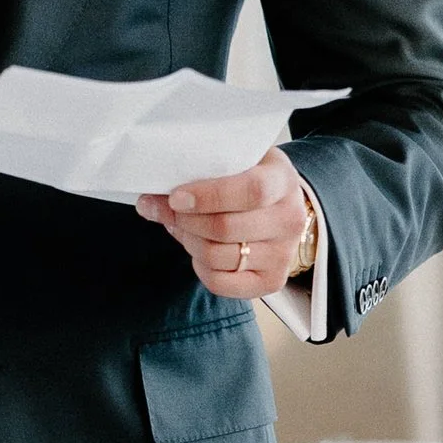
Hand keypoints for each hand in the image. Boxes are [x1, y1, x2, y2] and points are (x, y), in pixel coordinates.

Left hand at [138, 151, 315, 302]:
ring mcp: (283, 255)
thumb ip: (203, 169)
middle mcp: (289, 220)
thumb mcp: (239, 160)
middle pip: (226, 228)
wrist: (282, 207)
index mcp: (283, 181)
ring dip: (188, 240)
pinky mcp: (271, 281)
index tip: (176, 197)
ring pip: (218, 256)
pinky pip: (220, 282)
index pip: (251, 191)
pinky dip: (200, 267)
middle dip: (185, 220)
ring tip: (180, 226)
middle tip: (164, 209)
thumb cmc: (251, 179)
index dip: (209, 196)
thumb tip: (153, 197)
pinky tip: (198, 249)